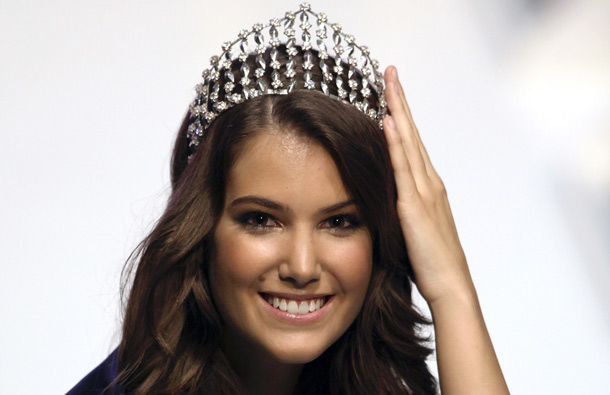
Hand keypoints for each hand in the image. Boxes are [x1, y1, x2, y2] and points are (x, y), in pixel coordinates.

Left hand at [382, 66, 473, 306]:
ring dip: (397, 110)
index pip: (411, 142)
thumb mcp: (412, 225)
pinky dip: (396, 143)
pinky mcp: (415, 206)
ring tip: (388, 82)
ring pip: (408, 142)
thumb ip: (401, 205)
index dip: (401, 114)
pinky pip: (403, 168)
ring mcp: (424, 191)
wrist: (450, 284)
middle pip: (411, 132)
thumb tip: (383, 194)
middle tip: (389, 71)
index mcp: (427, 185)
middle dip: (400, 100)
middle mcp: (428, 181)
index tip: (390, 90)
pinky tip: (388, 122)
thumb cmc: (431, 259)